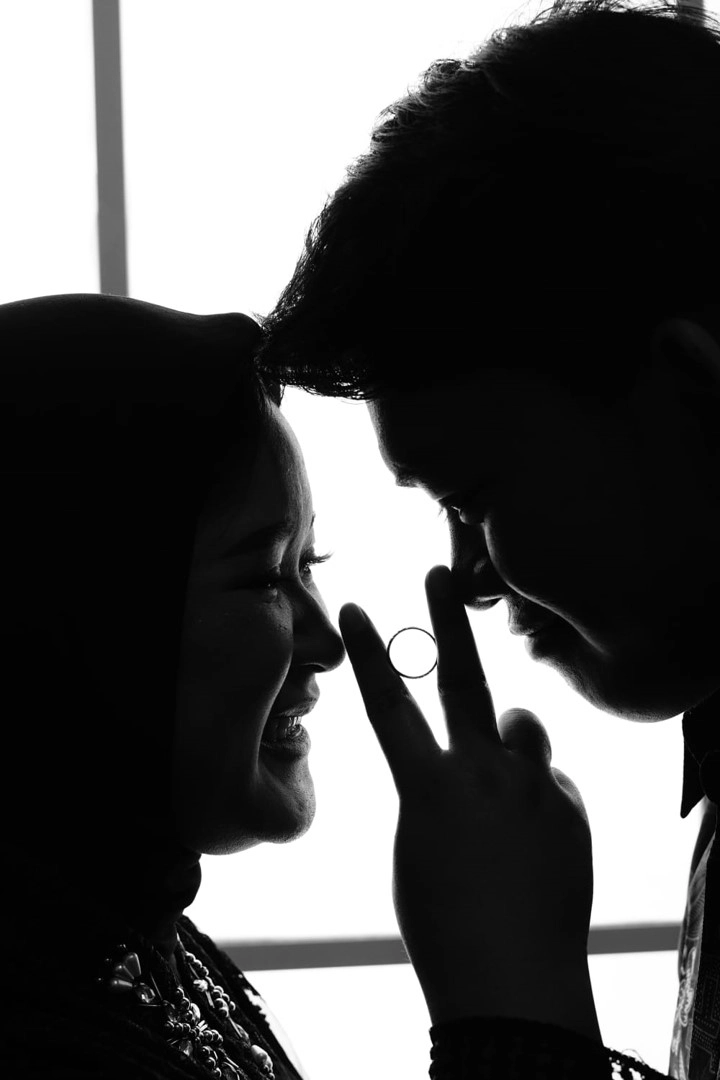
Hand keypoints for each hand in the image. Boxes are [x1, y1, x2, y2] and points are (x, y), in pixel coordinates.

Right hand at [339, 565, 600, 1041]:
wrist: (513, 981)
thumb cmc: (446, 925)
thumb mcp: (421, 851)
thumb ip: (448, 790)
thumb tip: (490, 755)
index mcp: (428, 786)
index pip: (389, 705)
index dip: (370, 656)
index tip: (359, 609)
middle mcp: (482, 771)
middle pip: (463, 679)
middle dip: (447, 622)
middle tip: (438, 573)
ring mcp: (532, 785)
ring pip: (525, 730)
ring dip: (513, 743)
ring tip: (508, 788)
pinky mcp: (570, 806)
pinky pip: (552, 784)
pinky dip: (540, 802)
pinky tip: (534, 849)